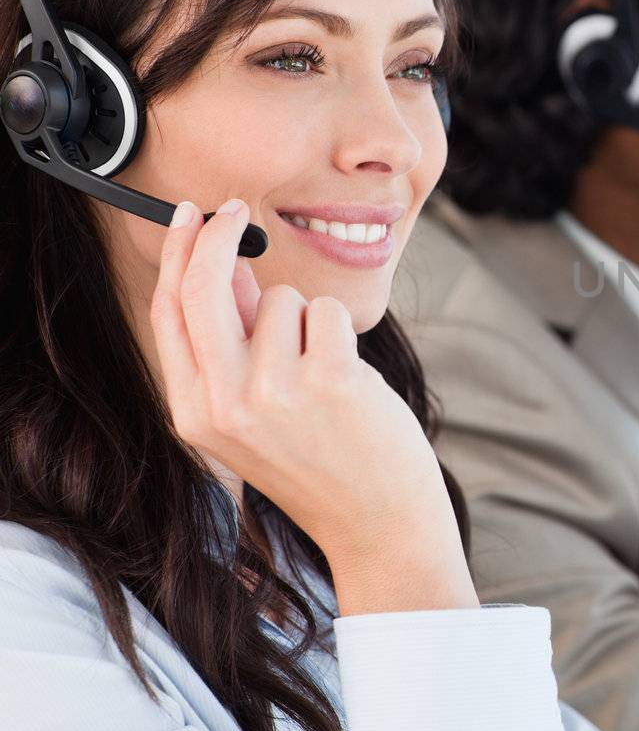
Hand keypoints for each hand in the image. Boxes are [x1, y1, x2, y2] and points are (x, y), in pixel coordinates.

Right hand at [148, 199, 476, 614]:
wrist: (377, 522)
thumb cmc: (323, 460)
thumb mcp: (256, 412)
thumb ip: (235, 343)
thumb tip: (225, 262)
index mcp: (194, 413)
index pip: (169, 313)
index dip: (176, 255)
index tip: (190, 217)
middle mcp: (224, 403)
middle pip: (202, 289)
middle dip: (216, 235)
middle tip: (237, 207)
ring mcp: (273, 392)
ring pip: (282, 300)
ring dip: (307, 319)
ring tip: (327, 377)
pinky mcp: (326, 380)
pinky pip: (325, 312)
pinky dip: (340, 332)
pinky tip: (351, 380)